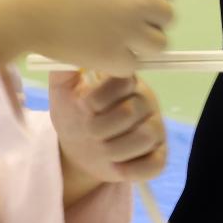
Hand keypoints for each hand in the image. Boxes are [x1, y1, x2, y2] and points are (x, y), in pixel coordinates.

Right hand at [0, 0, 172, 71]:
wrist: (20, 4)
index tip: (130, 4)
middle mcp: (142, 0)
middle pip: (166, 17)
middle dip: (147, 22)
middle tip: (120, 27)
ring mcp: (131, 30)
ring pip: (157, 44)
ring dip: (140, 45)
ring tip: (112, 43)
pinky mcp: (116, 58)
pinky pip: (133, 66)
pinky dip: (120, 64)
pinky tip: (99, 55)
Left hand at [52, 71, 167, 184]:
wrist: (78, 149)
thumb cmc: (74, 115)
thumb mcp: (63, 91)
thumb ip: (63, 70)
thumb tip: (67, 54)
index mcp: (127, 82)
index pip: (122, 81)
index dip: (97, 99)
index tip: (82, 107)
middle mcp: (147, 102)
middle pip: (130, 112)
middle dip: (100, 128)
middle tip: (89, 132)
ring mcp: (156, 129)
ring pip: (145, 137)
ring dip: (114, 150)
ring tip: (101, 150)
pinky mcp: (159, 155)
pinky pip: (155, 164)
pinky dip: (132, 169)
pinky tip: (116, 167)